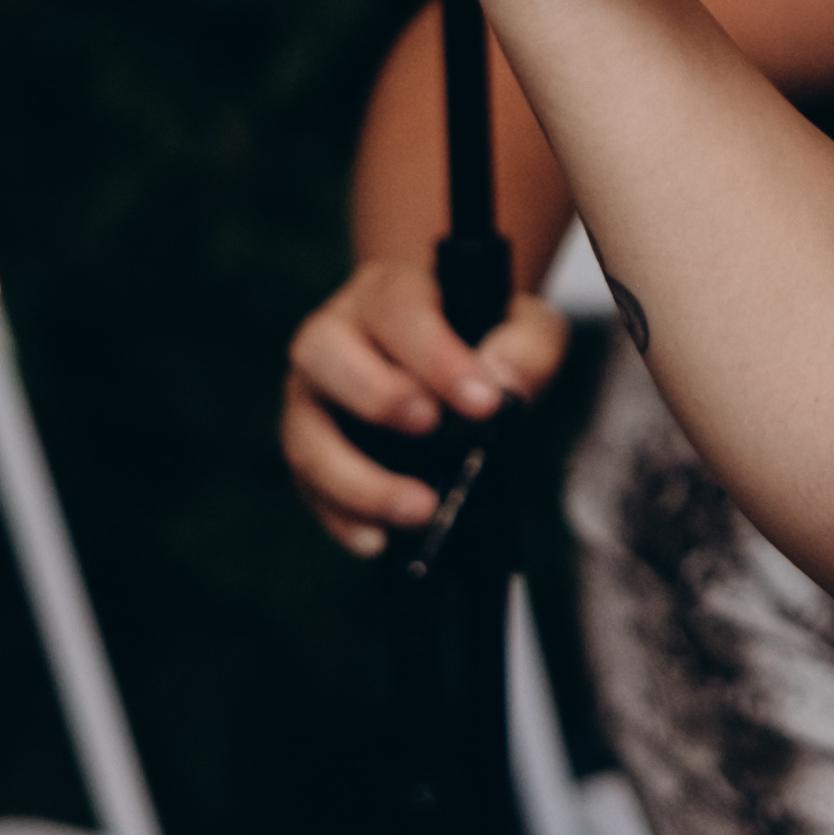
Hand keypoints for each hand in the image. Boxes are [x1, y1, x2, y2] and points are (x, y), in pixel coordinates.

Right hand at [282, 255, 570, 552]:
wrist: (455, 361)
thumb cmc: (486, 338)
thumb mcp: (527, 326)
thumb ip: (528, 346)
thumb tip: (503, 387)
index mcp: (386, 293)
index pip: (400, 311)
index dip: (437, 356)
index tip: (483, 402)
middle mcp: (332, 337)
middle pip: (323, 355)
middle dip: (378, 397)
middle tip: (431, 430)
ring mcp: (311, 397)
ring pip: (305, 434)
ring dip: (357, 480)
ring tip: (421, 509)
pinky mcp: (309, 451)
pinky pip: (308, 489)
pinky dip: (340, 518)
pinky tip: (379, 541)